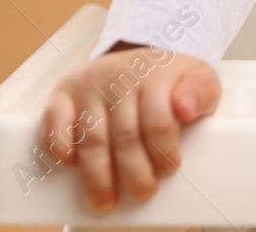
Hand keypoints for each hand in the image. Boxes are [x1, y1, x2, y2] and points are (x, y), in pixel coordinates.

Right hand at [39, 42, 220, 212]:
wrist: (139, 56)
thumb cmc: (170, 79)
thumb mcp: (199, 78)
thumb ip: (201, 92)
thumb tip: (185, 108)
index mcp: (155, 74)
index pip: (159, 122)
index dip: (164, 153)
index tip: (168, 170)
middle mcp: (120, 76)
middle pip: (125, 136)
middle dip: (134, 173)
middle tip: (143, 192)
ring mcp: (90, 84)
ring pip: (92, 138)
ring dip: (98, 176)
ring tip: (107, 200)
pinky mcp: (65, 92)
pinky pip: (54, 120)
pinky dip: (58, 145)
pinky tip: (71, 163)